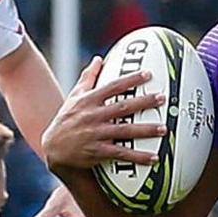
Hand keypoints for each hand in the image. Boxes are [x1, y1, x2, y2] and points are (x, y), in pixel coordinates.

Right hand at [41, 58, 164, 171]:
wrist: (53, 148)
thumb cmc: (67, 119)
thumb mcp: (74, 97)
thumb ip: (88, 78)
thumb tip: (99, 59)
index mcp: (88, 101)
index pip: (112, 87)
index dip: (130, 80)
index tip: (148, 74)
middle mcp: (92, 116)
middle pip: (122, 107)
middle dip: (143, 102)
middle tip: (162, 98)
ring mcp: (95, 135)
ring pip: (124, 131)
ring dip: (145, 130)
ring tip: (164, 129)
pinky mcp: (97, 152)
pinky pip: (121, 154)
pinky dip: (138, 157)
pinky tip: (154, 158)